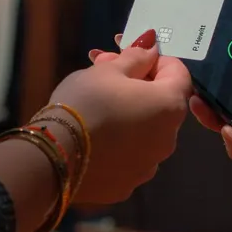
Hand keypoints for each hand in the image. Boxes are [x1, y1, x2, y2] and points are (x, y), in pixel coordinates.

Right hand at [50, 29, 191, 203]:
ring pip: (146, 133)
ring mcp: (148, 166)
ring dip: (130, 116)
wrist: (52, 157)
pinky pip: (129, 157)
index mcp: (169, 106)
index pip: (179, 74)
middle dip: (139, 86)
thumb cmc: (85, 103)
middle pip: (162, 104)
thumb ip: (136, 57)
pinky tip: (93, 137)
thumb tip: (151, 46)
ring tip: (96, 106)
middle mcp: (168, 139)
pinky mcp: (127, 185)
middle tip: (106, 74)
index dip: (157, 60)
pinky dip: (118, 144)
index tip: (132, 56)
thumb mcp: (107, 71)